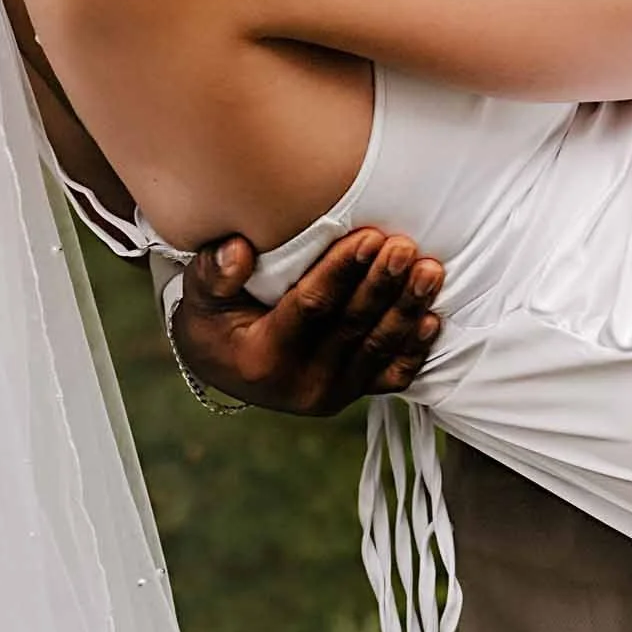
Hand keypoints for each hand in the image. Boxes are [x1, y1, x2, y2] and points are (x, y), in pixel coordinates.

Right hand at [171, 227, 444, 415]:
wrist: (223, 365)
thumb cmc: (213, 320)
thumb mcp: (199, 295)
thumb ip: (215, 272)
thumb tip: (238, 251)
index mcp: (263, 358)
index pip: (311, 309)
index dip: (341, 272)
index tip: (368, 237)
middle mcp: (301, 383)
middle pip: (352, 328)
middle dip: (383, 285)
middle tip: (406, 247)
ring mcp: (330, 393)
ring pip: (378, 348)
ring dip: (407, 309)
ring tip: (430, 272)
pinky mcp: (352, 394)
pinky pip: (391, 376)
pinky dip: (414, 348)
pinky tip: (432, 319)